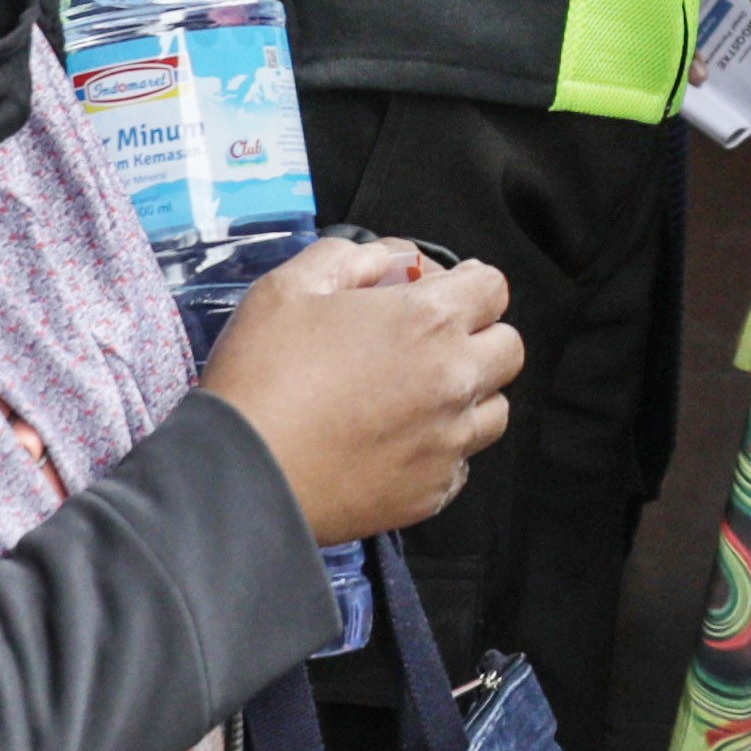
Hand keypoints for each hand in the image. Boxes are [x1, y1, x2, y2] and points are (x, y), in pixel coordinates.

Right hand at [199, 235, 520, 542]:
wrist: (242, 475)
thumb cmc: (262, 376)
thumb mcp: (290, 287)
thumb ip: (349, 257)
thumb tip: (389, 260)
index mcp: (427, 321)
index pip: (493, 287)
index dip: (465, 283)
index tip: (437, 292)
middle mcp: (453, 381)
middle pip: (508, 349)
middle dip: (478, 336)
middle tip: (428, 343)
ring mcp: (448, 443)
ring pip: (495, 410)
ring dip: (469, 396)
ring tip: (417, 396)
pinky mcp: (431, 493)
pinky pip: (462, 464)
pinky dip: (442, 449)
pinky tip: (397, 442)